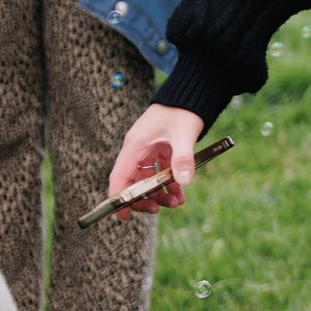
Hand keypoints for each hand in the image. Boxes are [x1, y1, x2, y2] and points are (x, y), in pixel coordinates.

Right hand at [105, 102, 205, 218]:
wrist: (192, 94)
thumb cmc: (183, 109)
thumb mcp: (184, 133)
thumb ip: (183, 157)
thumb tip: (184, 182)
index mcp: (135, 145)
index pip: (120, 176)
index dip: (119, 197)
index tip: (122, 215)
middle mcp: (138, 149)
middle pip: (133, 181)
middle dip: (144, 198)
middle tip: (158, 210)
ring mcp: (149, 150)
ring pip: (148, 179)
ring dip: (159, 193)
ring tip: (176, 203)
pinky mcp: (160, 150)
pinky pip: (160, 172)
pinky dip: (169, 183)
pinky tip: (180, 193)